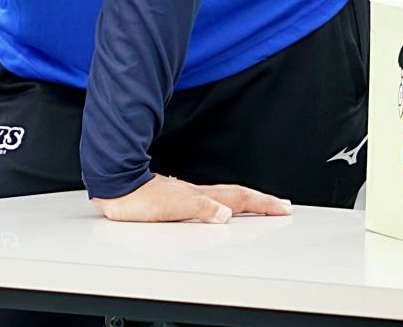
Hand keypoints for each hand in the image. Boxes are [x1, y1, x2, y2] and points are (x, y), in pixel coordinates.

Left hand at [91, 173, 290, 223]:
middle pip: (239, 195)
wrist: (119, 188)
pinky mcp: (180, 200)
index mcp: (203, 196)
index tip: (283, 208)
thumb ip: (201, 208)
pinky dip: (228, 203)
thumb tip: (226, 214)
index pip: (240, 199)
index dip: (263, 204)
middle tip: (283, 206)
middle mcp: (200, 194)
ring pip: (228, 196)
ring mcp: (191, 195)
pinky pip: (214, 200)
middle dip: (263, 201)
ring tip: (262, 205)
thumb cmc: (141, 199)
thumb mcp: (173, 207)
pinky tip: (224, 208)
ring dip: (248, 201)